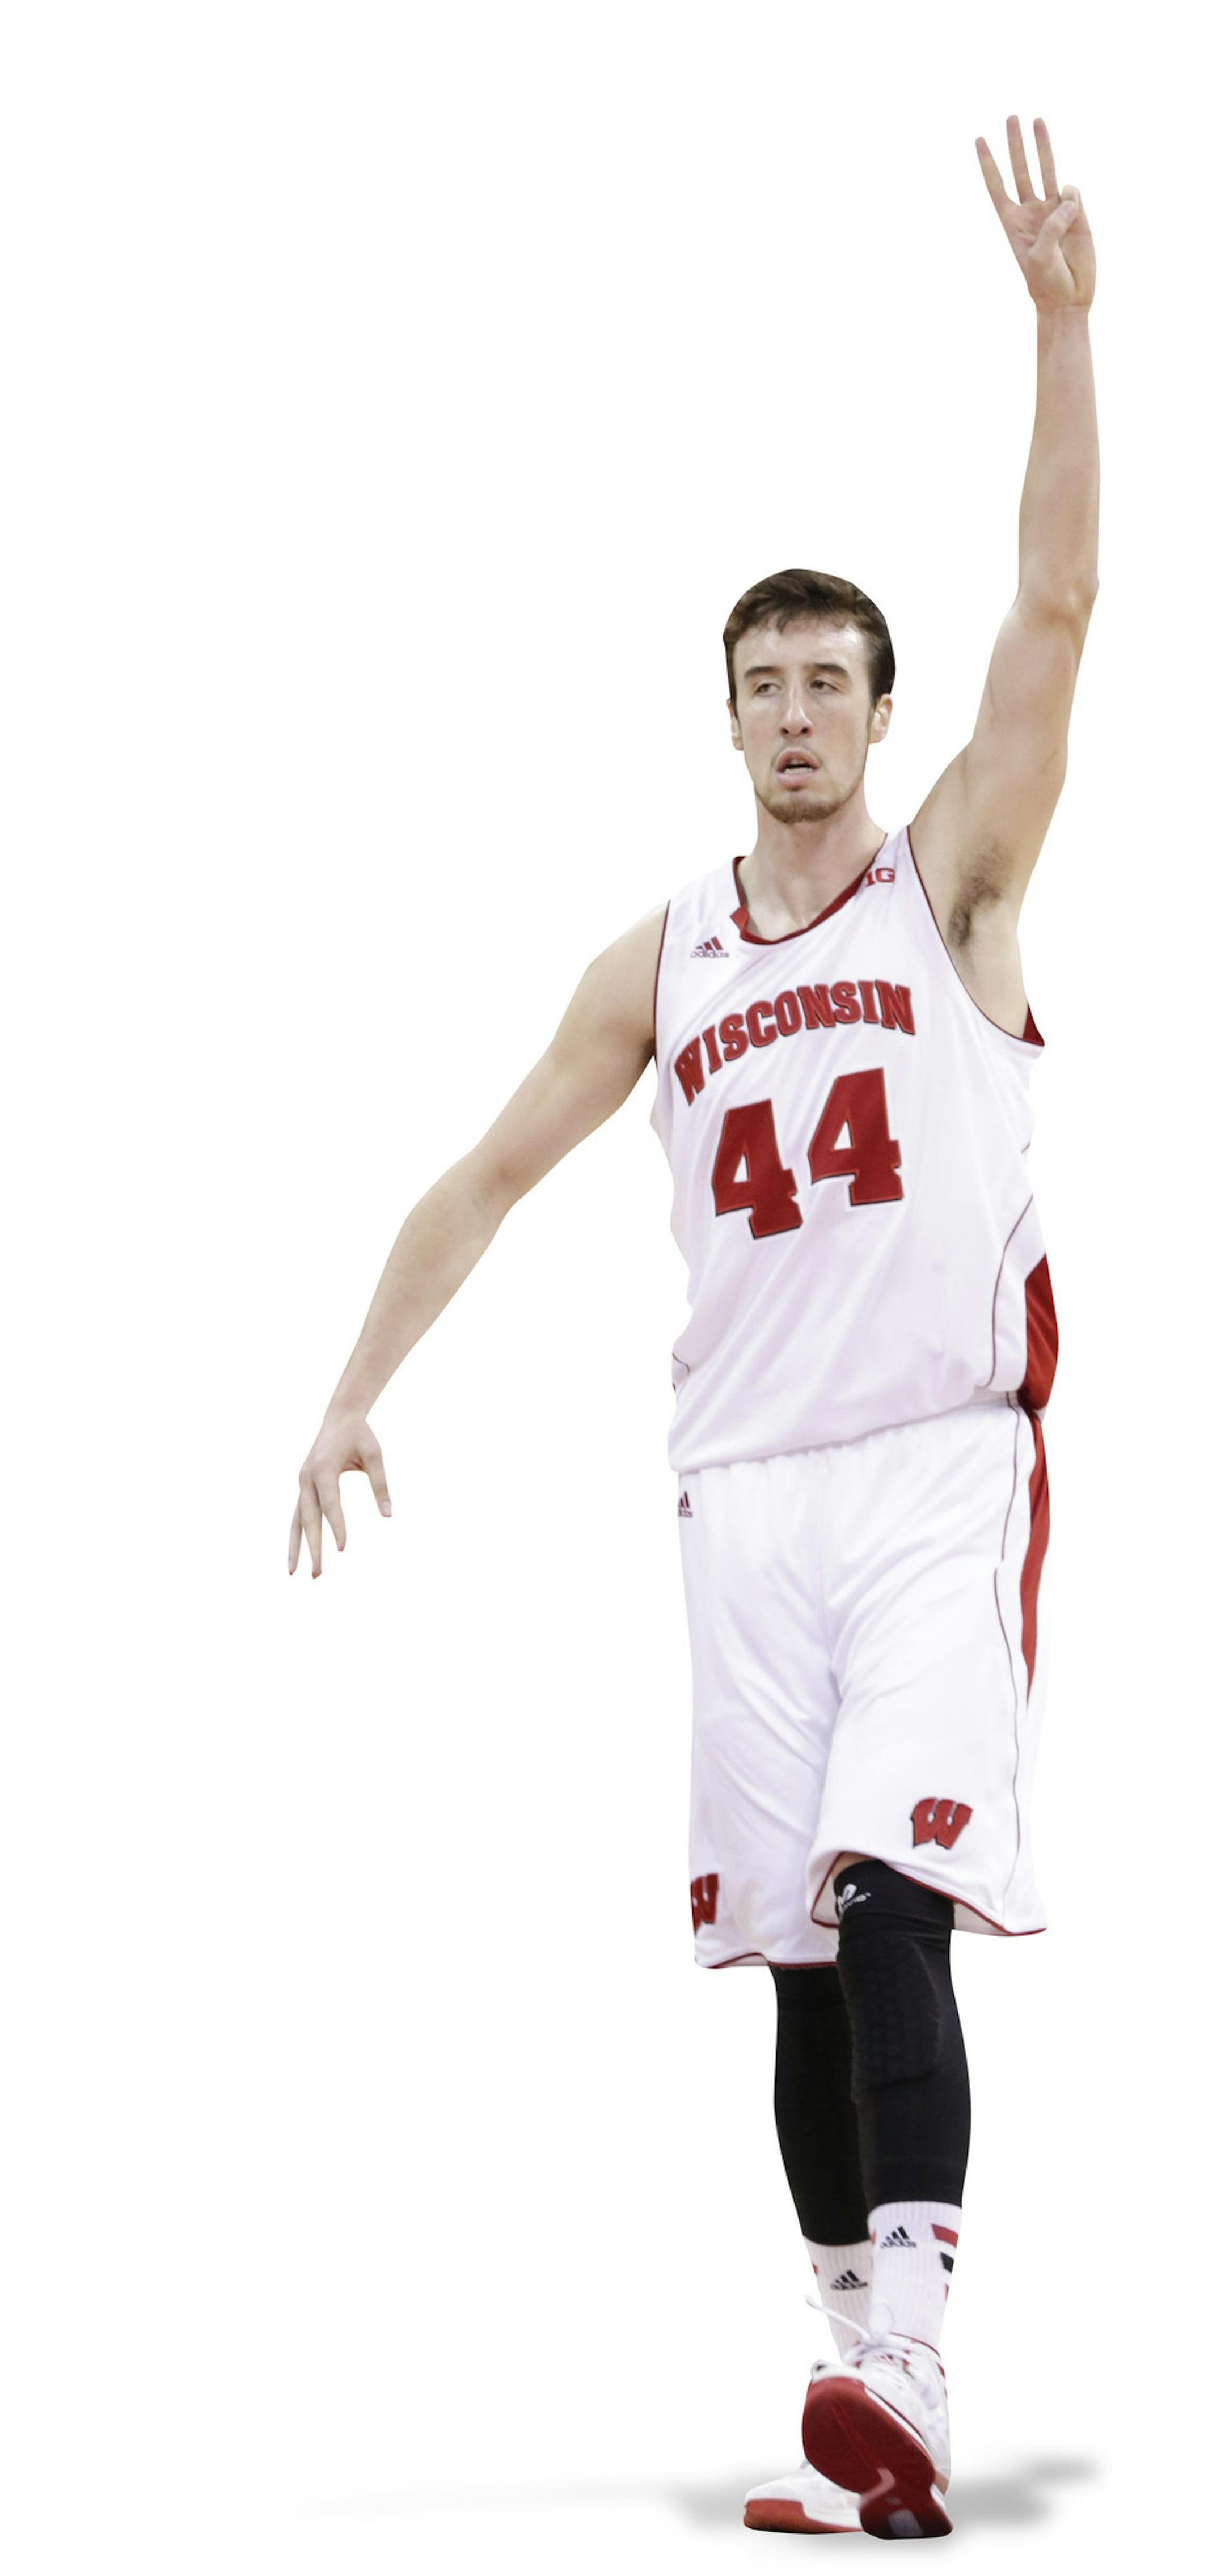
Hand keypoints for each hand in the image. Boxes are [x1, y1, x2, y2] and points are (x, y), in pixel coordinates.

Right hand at [289, 1410, 391, 1575]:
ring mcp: (302, 1483)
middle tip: (318, 1574)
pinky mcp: (303, 1487)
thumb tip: (389, 1515)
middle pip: (308, 1518)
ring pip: (296, 1520)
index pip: (330, 1503)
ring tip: (295, 1574)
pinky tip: (297, 1554)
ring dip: (296, 1547)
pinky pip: (297, 1515)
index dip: (336, 1526)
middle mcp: (307, 1477)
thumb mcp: (374, 1455)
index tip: (343, 1548)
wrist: (340, 1417)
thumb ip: (380, 1484)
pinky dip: (296, 1535)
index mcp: (323, 1467)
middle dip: (312, 1547)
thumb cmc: (359, 1435)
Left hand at [976, 116, 1094, 313]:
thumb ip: (1051, 225)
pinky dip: (1072, 198)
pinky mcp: (1075, 211)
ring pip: (1046, 169)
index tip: (979, 139)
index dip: (988, 164)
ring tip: (1036, 120)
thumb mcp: (1039, 256)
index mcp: (1012, 222)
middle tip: (1011, 117)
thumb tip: (1068, 197)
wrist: (1070, 297)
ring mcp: (1053, 208)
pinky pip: (1072, 192)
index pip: (997, 186)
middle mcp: (1031, 210)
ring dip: (1041, 145)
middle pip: (1020, 169)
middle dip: (1015, 144)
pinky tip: (1073, 215)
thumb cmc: (1046, 282)